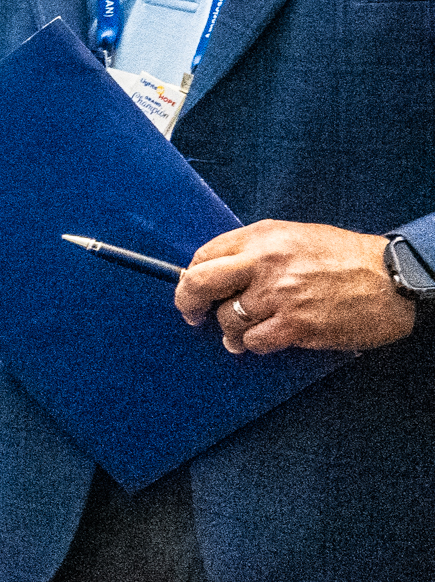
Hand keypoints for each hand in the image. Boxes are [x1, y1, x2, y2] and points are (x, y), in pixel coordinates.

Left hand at [178, 222, 419, 355]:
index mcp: (264, 237)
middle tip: (193, 314)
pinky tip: (265, 340)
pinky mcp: (297, 324)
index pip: (205, 255)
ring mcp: (280, 295)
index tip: (194, 289)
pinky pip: (254, 341)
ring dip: (230, 330)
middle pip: (201, 283)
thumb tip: (220, 270)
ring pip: (228, 318)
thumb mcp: (297, 237)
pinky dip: (254, 344)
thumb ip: (257, 249)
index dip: (193, 276)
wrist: (394, 278)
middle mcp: (266, 262)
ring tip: (240, 333)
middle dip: (189, 302)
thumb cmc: (348, 258)